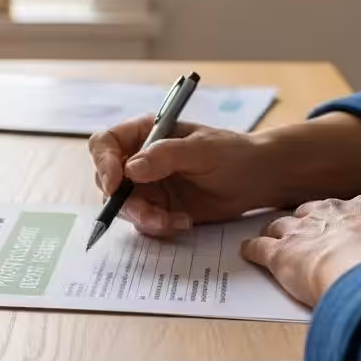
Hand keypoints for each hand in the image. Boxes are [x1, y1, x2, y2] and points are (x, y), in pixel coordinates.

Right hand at [88, 115, 268, 235]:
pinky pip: (143, 222)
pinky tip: (184, 222)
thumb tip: (130, 169)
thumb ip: (166, 156)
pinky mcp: (158, 208)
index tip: (115, 185)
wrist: (258, 179)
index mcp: (144, 133)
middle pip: (108, 181)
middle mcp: (138, 159)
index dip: (103, 163)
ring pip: (124, 207)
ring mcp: (146, 186)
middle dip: (125, 202)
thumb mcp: (203, 150)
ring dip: (145, 218)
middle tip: (152, 215)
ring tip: (176, 220)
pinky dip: (159, 227)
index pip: (105, 144)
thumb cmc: (233, 153)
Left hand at [240, 195, 360, 307]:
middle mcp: (328, 212)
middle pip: (309, 212)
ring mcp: (300, 231)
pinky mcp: (279, 254)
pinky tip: (248, 252)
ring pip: (280, 225)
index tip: (340, 226)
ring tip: (270, 238)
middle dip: (304, 222)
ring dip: (275, 233)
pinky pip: (258, 247)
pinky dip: (252, 250)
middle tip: (301, 232)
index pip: (349, 209)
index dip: (342, 220)